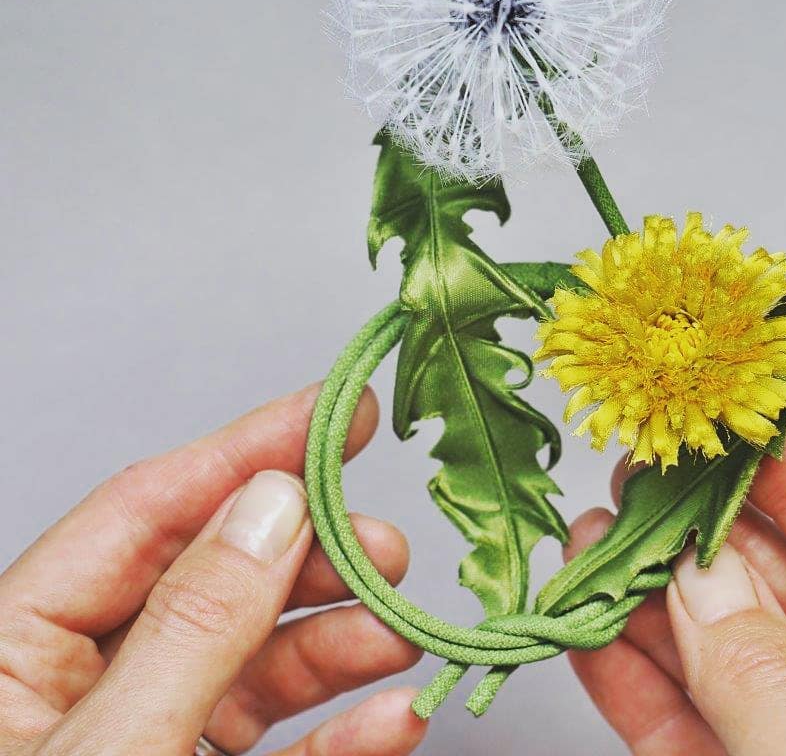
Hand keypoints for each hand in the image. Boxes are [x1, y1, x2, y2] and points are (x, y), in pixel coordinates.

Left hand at [0, 384, 426, 755]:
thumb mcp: (110, 751)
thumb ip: (194, 626)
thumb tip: (274, 505)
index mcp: (14, 645)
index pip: (147, 509)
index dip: (252, 448)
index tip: (338, 409)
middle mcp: (81, 680)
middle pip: (215, 575)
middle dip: (312, 555)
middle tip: (383, 546)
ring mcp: (138, 735)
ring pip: (253, 657)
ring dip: (341, 641)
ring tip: (402, 630)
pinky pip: (271, 742)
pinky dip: (339, 732)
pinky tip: (391, 716)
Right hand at [567, 417, 785, 754]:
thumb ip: (776, 691)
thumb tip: (703, 581)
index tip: (751, 423)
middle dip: (711, 536)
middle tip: (647, 472)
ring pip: (732, 668)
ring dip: (653, 606)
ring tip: (596, 541)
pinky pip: (690, 735)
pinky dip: (636, 684)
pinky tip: (592, 634)